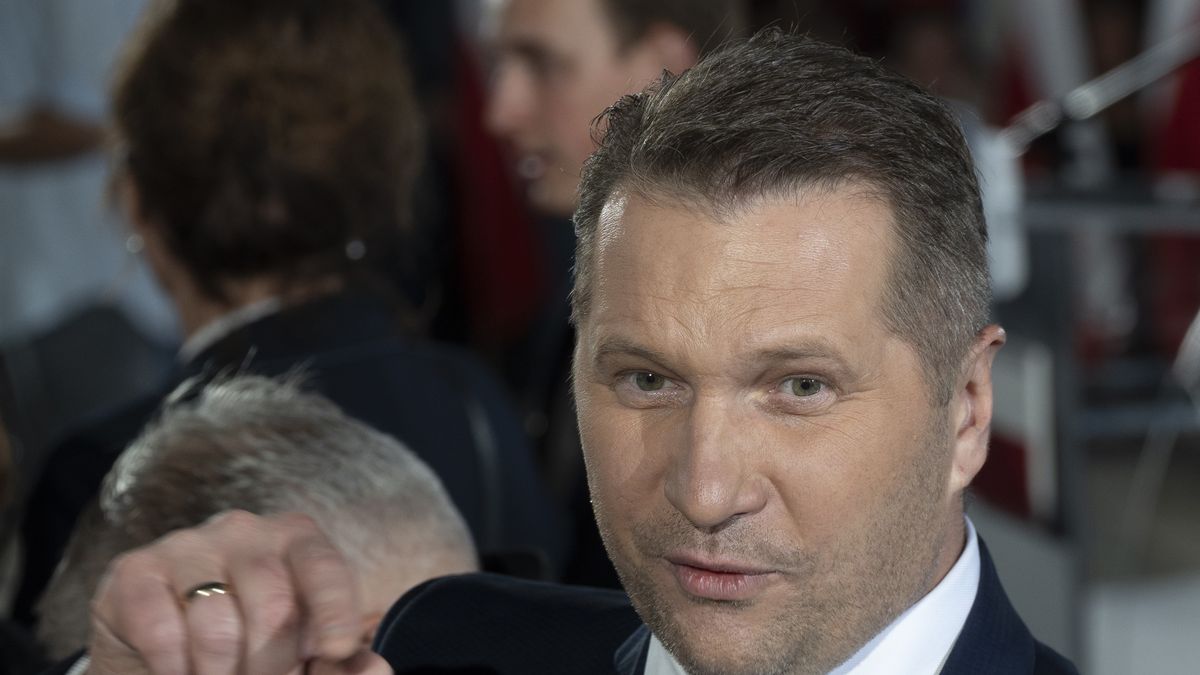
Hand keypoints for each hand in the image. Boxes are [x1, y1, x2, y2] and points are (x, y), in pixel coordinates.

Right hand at [87, 510, 391, 674]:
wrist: (163, 652)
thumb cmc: (249, 645)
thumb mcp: (301, 652)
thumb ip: (341, 662)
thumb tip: (377, 668)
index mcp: (296, 540)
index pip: (325, 568)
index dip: (335, 611)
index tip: (335, 650)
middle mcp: (244, 529)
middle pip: (273, 606)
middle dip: (271, 665)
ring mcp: (187, 544)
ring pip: (218, 625)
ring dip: (221, 673)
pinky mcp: (134, 570)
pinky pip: (162, 629)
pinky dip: (175, 668)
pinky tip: (178, 673)